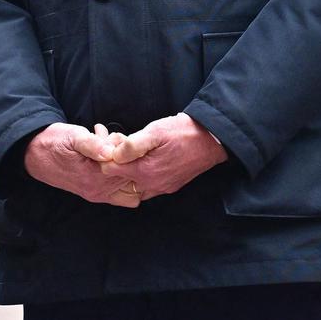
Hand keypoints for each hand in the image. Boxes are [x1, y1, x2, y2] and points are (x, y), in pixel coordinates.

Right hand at [24, 122, 140, 207]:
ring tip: (109, 147)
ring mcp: (96, 193)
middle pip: (132, 180)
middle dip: (129, 159)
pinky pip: (118, 190)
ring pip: (128, 187)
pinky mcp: (93, 191)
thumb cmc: (55, 142)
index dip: (130, 153)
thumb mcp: (73, 136)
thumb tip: (111, 151)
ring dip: (124, 166)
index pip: (130, 169)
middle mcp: (98, 190)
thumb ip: (93, 144)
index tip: (118, 137)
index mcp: (95, 176)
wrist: (34, 155)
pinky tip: (104, 153)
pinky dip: (117, 172)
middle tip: (113, 140)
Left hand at [98, 113, 227, 200]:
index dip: (108, 154)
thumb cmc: (183, 132)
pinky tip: (146, 159)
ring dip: (129, 170)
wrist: (212, 139)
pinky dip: (141, 175)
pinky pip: (147, 186)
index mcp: (145, 172)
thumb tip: (113, 154)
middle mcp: (151, 185)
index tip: (113, 140)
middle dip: (116, 163)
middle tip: (122, 142)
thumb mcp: (156, 131)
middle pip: (120, 179)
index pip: (109, 170)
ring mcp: (162, 188)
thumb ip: (132, 145)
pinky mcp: (170, 186)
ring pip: (133, 184)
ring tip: (134, 151)